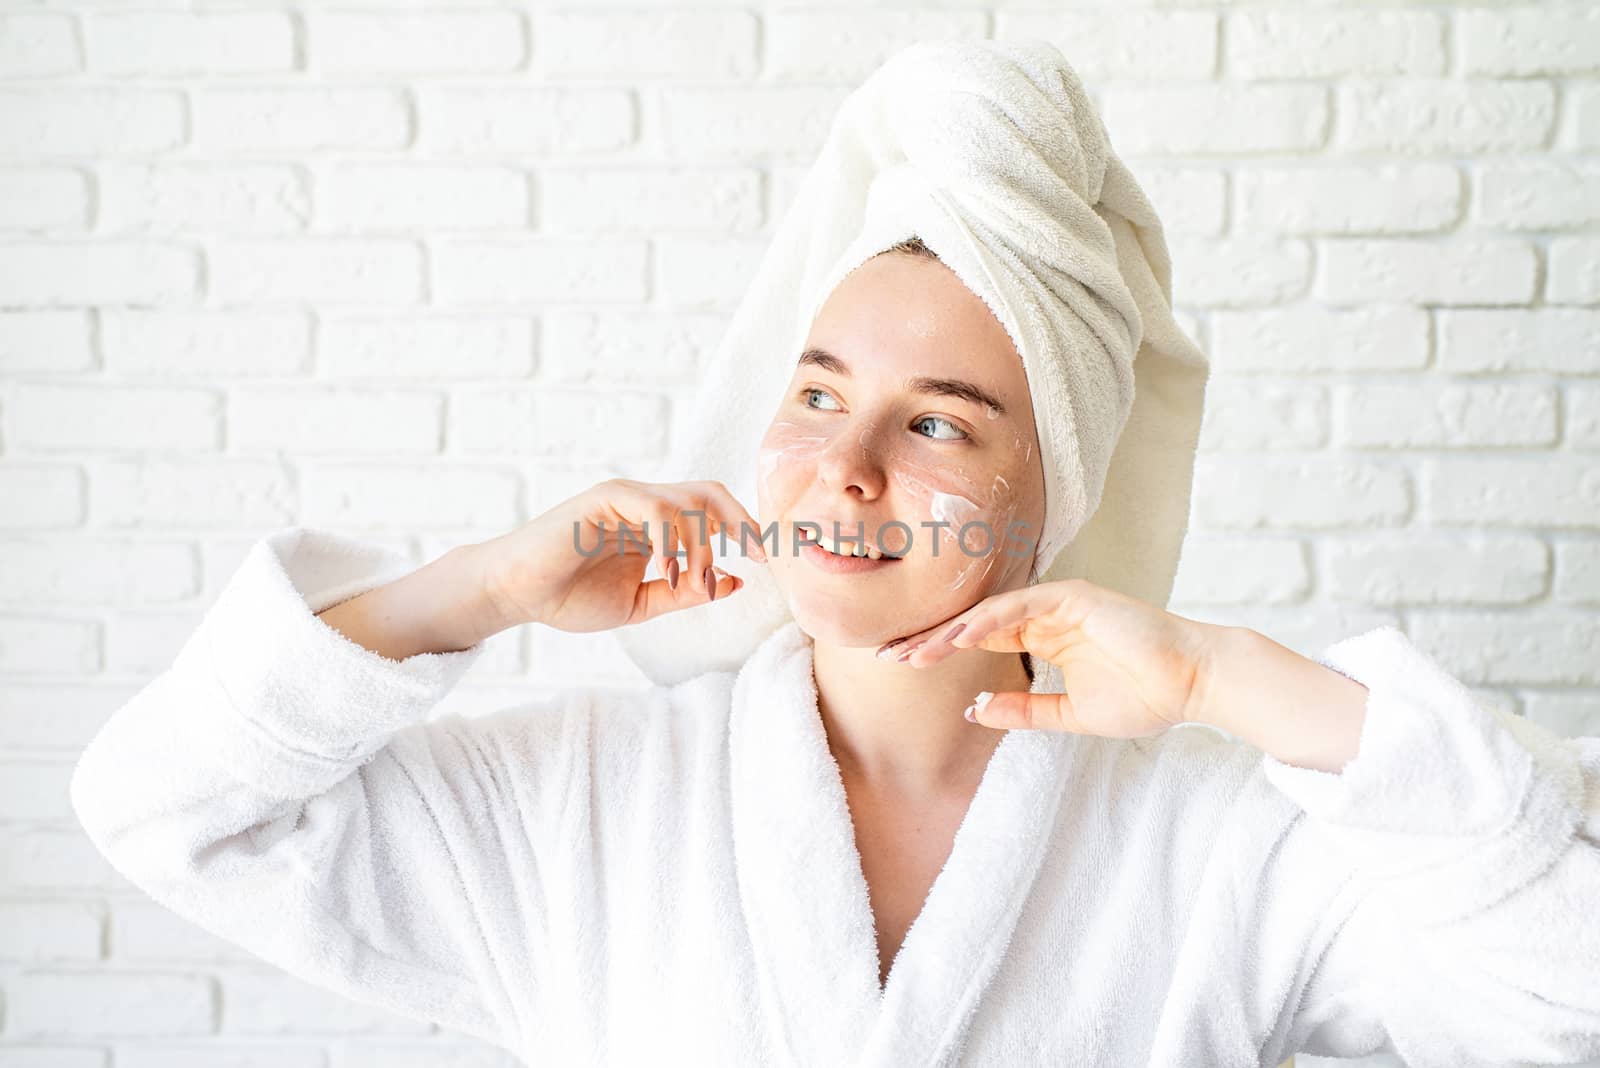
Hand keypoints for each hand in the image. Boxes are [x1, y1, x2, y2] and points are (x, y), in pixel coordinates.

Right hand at [476, 478, 766, 634]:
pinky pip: (653, 507)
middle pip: (710, 493)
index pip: (712, 511)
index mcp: (657, 526)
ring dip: (702, 544)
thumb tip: (735, 582)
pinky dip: (671, 538)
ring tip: (694, 580)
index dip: (743, 529)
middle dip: (740, 521)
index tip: (763, 560)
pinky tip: (668, 570)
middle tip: (755, 553)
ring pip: (687, 501)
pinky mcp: (602, 499)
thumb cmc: (570, 597)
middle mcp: (645, 504)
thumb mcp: (641, 603)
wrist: (517, 595)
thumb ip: (685, 593)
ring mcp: (625, 498)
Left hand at [887, 578, 1224, 736]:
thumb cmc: (1143, 697)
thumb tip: (974, 709)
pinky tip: (956, 637)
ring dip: (949, 632)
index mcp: (1043, 635)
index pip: (978, 638)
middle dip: (930, 638)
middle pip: (973, 621)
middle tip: (889, 654)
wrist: (1192, 684)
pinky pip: (1020, 605)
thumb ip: (1023, 710)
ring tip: (914, 652)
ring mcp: (1059, 602)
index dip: (939, 650)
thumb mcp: (1069, 714)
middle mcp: (1045, 613)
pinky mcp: (1074, 596)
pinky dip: (986, 619)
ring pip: (989, 613)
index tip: (902, 664)